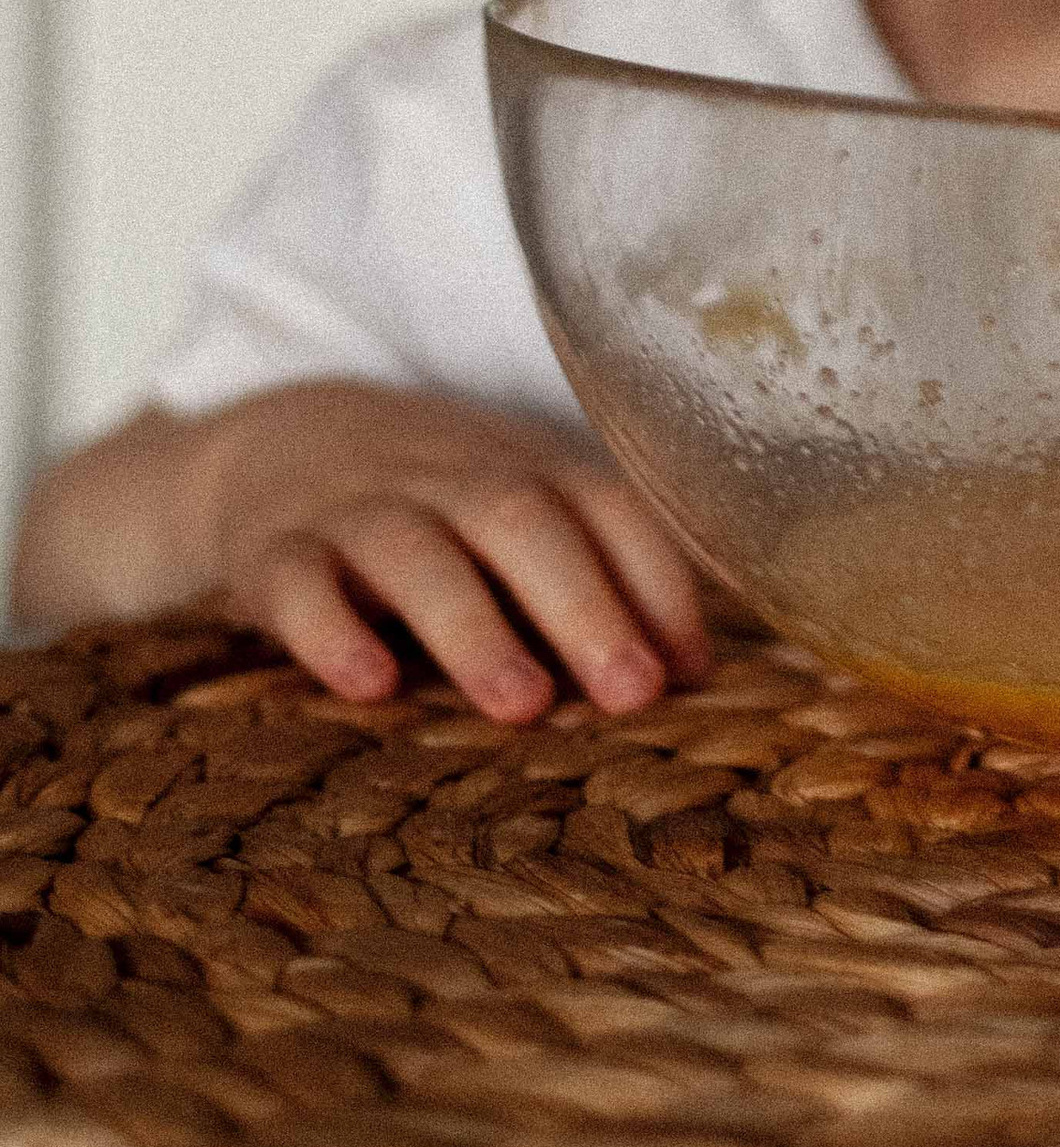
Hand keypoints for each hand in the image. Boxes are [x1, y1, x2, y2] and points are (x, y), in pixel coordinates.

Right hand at [12, 382, 714, 723]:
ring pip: (417, 554)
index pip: (609, 508)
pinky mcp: (274, 550)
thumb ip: (610, 579)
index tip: (693, 668)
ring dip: (474, 627)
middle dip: (584, 606)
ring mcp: (360, 510)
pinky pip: (297, 582)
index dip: (657, 582)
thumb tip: (699, 669)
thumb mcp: (530, 519)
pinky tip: (366, 684)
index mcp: (532, 473)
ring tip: (521, 704)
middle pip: (524, 523)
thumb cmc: (447, 507)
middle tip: (632, 691)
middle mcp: (453, 481)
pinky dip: (329, 630)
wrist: (281, 443)